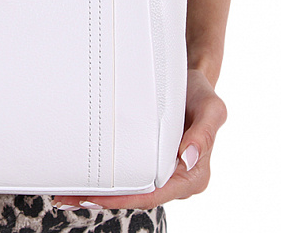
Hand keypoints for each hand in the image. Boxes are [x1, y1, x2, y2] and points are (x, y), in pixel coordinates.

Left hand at [51, 69, 227, 210]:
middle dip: (103, 199)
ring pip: (129, 188)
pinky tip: (85, 176)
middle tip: (69, 197)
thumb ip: (204, 134)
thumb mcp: (212, 108)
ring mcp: (162, 170)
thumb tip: (188, 158)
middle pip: (136, 195)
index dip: (124, 199)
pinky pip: (128, 173)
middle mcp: (176, 177)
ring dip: (100, 192)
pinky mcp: (150, 159)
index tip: (97, 198)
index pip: (154, 194)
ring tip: (68, 193)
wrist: (192, 79)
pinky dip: (107, 178)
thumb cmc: (202, 94)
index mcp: (193, 175)